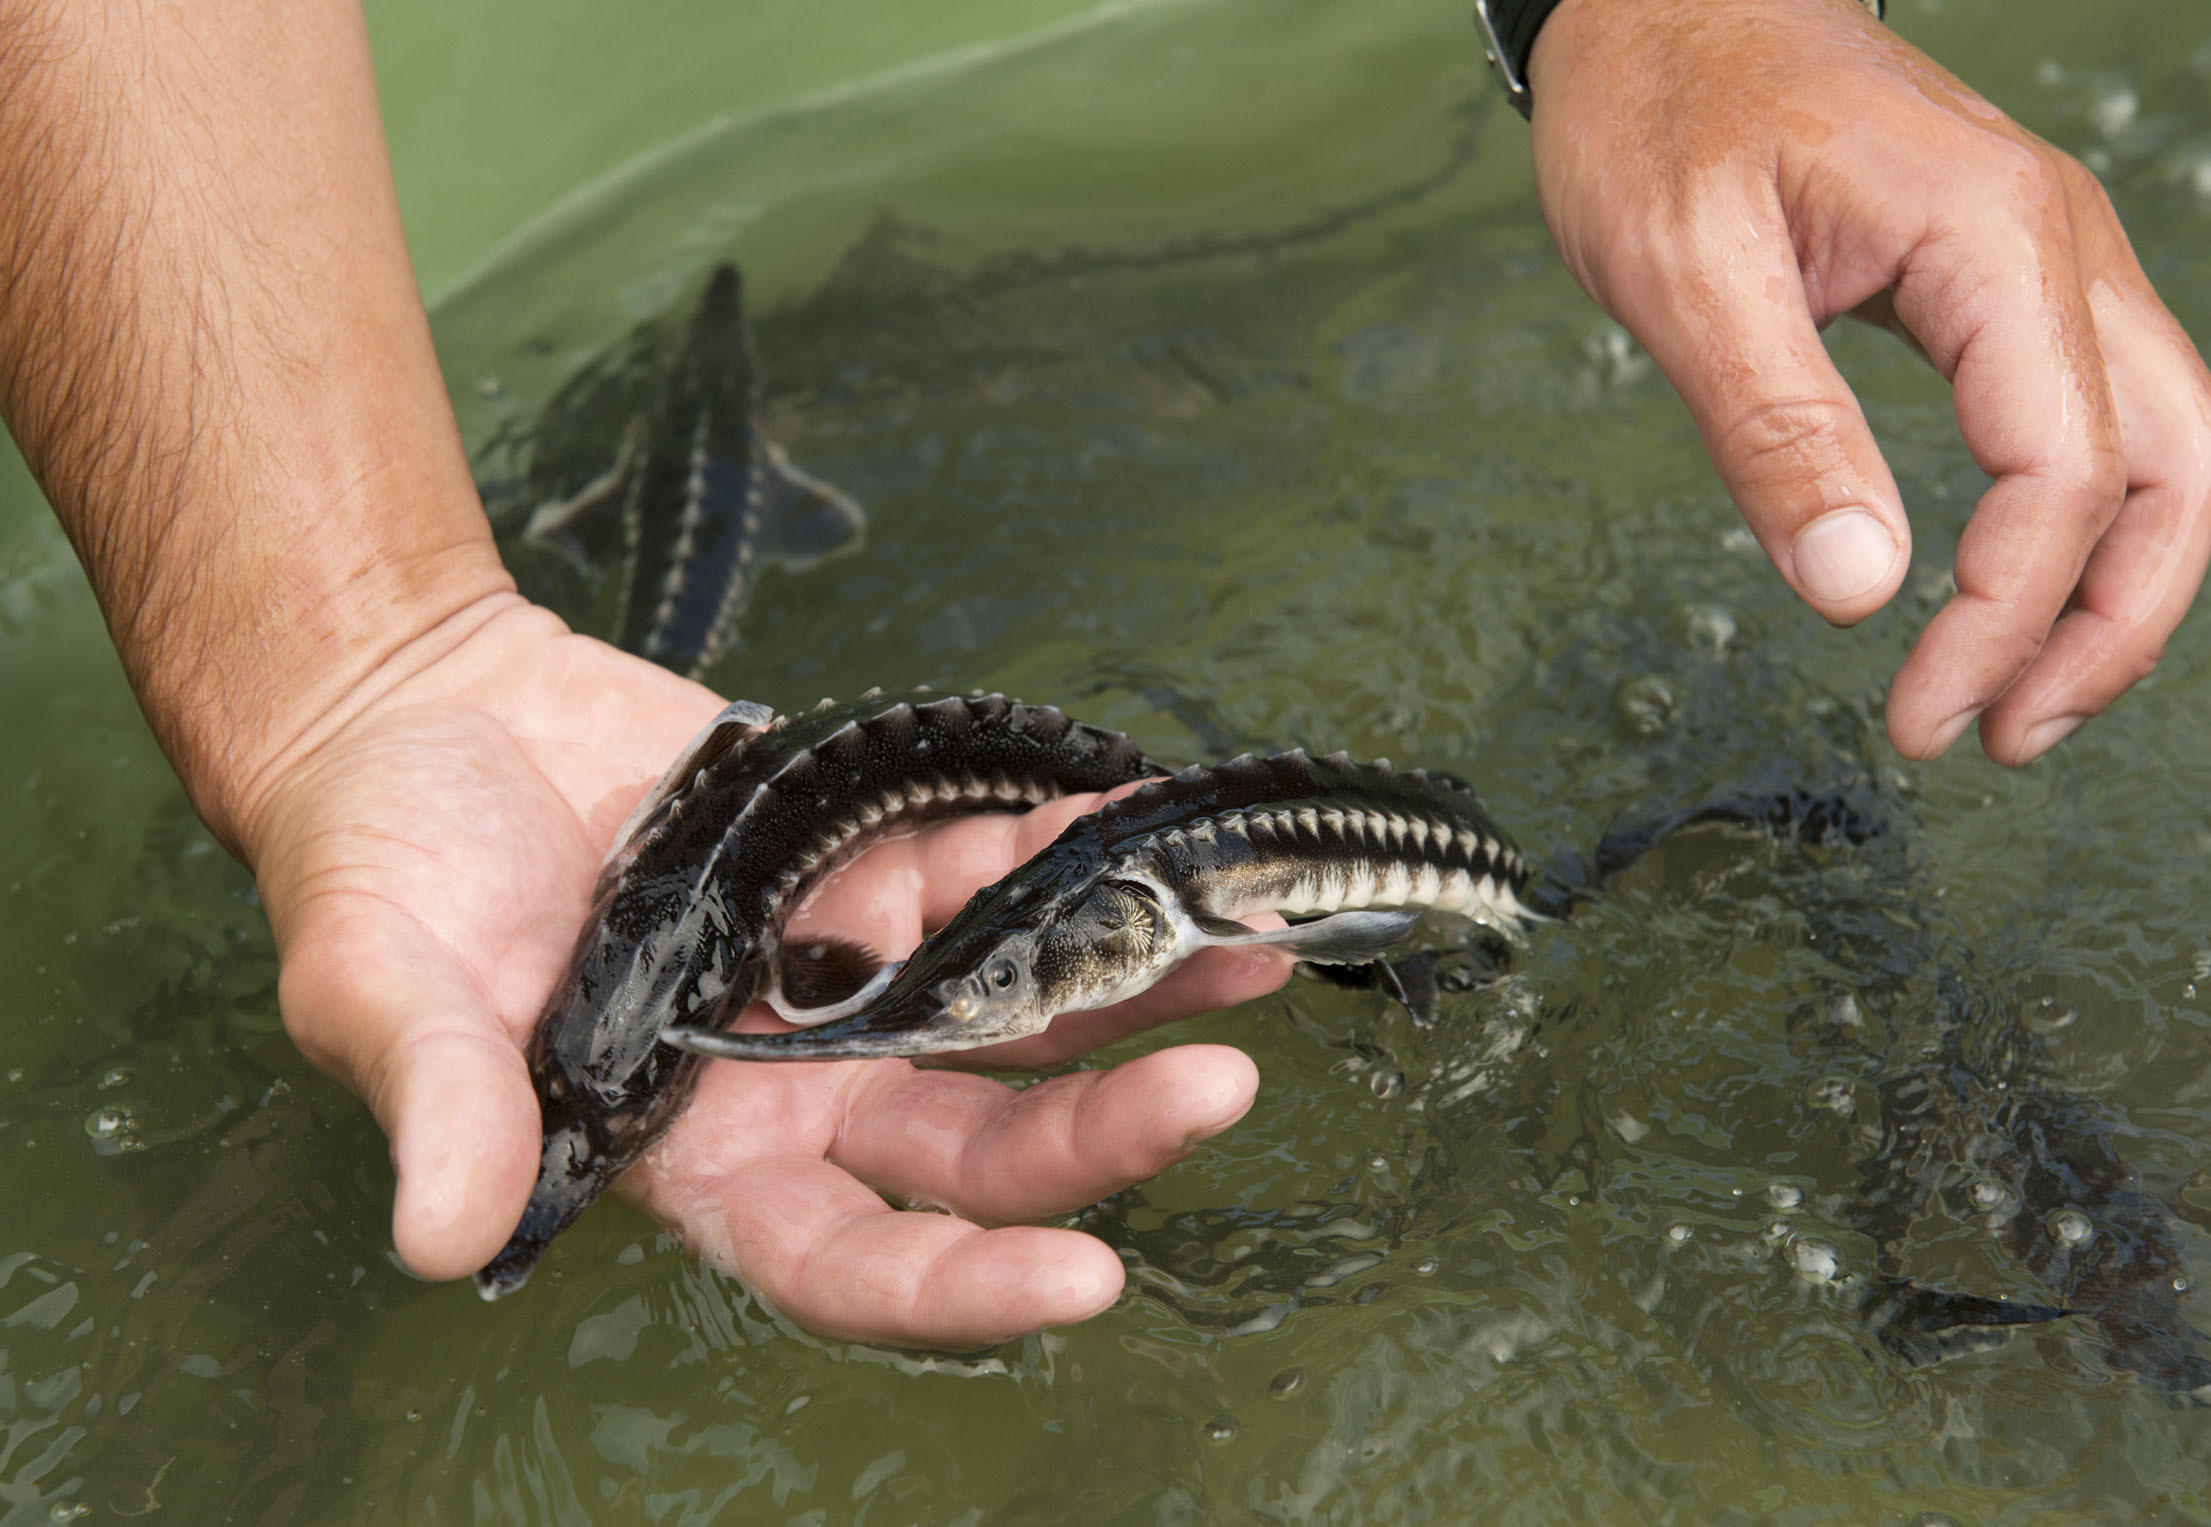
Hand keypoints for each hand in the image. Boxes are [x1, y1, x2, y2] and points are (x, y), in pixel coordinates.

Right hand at [250, 600, 1287, 1344]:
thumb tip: (439, 1238)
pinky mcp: (865, 862)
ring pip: (1013, 1009)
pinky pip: (987, 871)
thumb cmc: (375, 870)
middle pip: (972, 1145)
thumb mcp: (378, 991)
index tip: (1088, 1283)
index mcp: (692, 1158)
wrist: (420, 715)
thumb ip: (436, 1105)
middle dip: (1097, 1132)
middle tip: (1219, 1090)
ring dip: (1131, 986)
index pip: (845, 1261)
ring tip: (1256, 957)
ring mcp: (842, 974)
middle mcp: (794, 1087)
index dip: (960, 1286)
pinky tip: (1152, 836)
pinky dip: (1066, 857)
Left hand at [1528, 0, 2210, 763]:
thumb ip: (1774, 429)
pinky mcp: (2010, 284)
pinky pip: (2098, 420)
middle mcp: (2057, 247)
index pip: (2064, 474)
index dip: (2003, 620)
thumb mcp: (1683, 272)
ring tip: (2013, 702)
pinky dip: (2076, 529)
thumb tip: (1859, 589)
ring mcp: (2048, 263)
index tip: (1921, 716)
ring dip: (2112, 592)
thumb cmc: (1661, 107)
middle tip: (1998, 736)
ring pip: (2165, 450)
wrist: (1665, 3)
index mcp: (1991, 239)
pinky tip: (2001, 598)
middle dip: (2108, 629)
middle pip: (2179, 471)